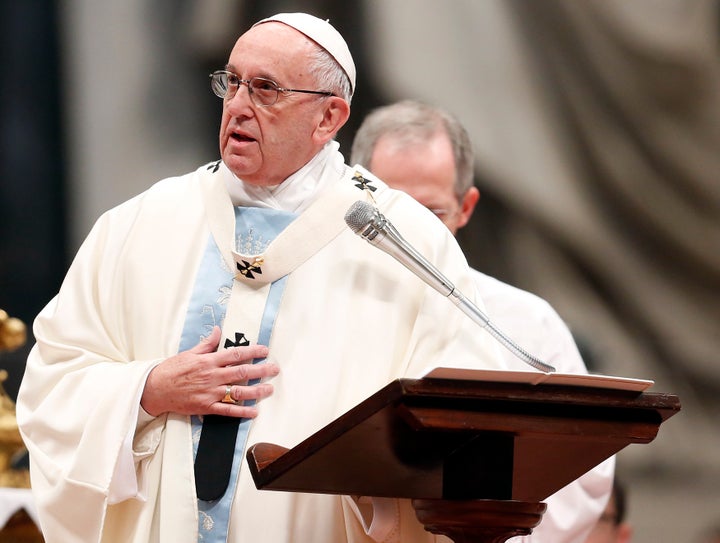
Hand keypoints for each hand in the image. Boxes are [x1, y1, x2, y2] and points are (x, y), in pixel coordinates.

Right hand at [140, 326, 278, 417]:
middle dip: (261, 370)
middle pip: (242, 372)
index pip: (235, 354)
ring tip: (269, 389)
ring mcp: (210, 393)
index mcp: (209, 361)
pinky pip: (227, 410)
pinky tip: (254, 411)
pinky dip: (242, 411)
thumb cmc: (171, 370)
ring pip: (238, 392)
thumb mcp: (189, 352)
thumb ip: (207, 344)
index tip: (265, 350)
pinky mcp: (206, 407)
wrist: (155, 389)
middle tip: (274, 369)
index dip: (252, 352)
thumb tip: (218, 331)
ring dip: (256, 391)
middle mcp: (212, 376)